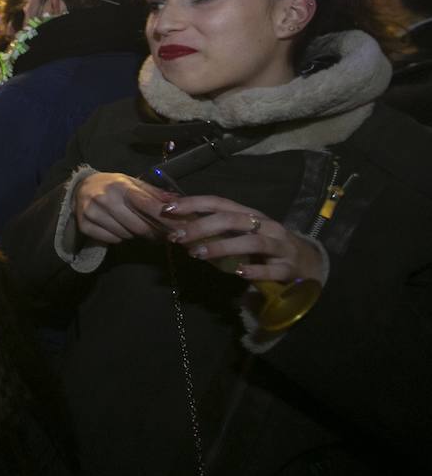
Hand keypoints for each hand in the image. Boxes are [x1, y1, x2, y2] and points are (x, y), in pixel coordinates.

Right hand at [74, 172, 176, 244]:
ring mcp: (92, 213)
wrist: (80, 187)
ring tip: (137, 228)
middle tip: (162, 235)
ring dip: (135, 235)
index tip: (177, 227)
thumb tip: (176, 202)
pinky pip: (112, 239)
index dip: (163, 218)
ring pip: (125, 234)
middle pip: (137, 225)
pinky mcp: (84, 226)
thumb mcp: (132, 182)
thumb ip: (153, 193)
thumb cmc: (112, 185)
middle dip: (153, 232)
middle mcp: (104, 199)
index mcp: (119, 185)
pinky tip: (120, 229)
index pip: (146, 204)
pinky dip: (120, 237)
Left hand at [163, 195, 324, 282]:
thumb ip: (215, 226)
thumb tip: (178, 218)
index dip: (193, 203)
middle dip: (201, 226)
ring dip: (222, 246)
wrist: (308, 263)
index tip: (167, 209)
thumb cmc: (266, 245)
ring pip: (251, 242)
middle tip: (176, 237)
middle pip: (232, 220)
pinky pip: (271, 269)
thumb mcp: (242, 232)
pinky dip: (254, 270)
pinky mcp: (288, 268)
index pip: (219, 203)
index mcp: (250, 214)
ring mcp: (279, 246)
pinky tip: (238, 273)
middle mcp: (265, 225)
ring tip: (198, 254)